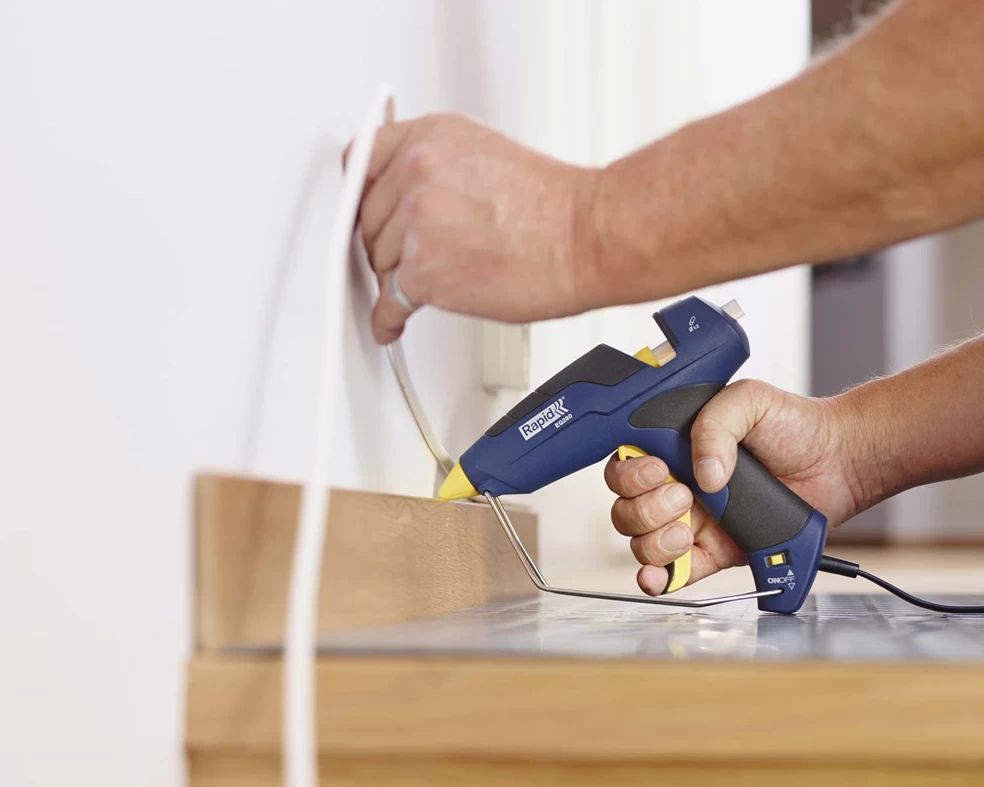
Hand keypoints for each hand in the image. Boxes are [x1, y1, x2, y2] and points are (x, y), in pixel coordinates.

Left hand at [349, 114, 600, 343]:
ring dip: (398, 280)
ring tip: (425, 286)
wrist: (585, 238)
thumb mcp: (484, 157)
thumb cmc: (553, 207)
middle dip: (386, 244)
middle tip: (407, 258)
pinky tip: (392, 321)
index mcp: (431, 137)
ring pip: (380, 262)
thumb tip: (407, 199)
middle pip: (369, 220)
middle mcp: (417, 173)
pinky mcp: (422, 270)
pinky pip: (388, 301)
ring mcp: (416, 222)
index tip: (363, 213)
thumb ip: (436, 170)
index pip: (362, 162)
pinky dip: (389, 318)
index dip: (363, 196)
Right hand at [604, 380, 869, 594]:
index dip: (630, 475)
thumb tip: (703, 476)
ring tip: (687, 530)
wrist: (838, 460)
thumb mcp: (748, 401)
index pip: (624, 467)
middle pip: (626, 510)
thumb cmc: (793, 425)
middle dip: (644, 509)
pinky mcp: (715, 552)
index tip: (659, 470)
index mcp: (672, 449)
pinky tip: (661, 577)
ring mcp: (693, 522)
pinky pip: (677, 572)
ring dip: (654, 542)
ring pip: (643, 543)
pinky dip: (660, 579)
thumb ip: (715, 425)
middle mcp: (675, 486)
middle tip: (684, 496)